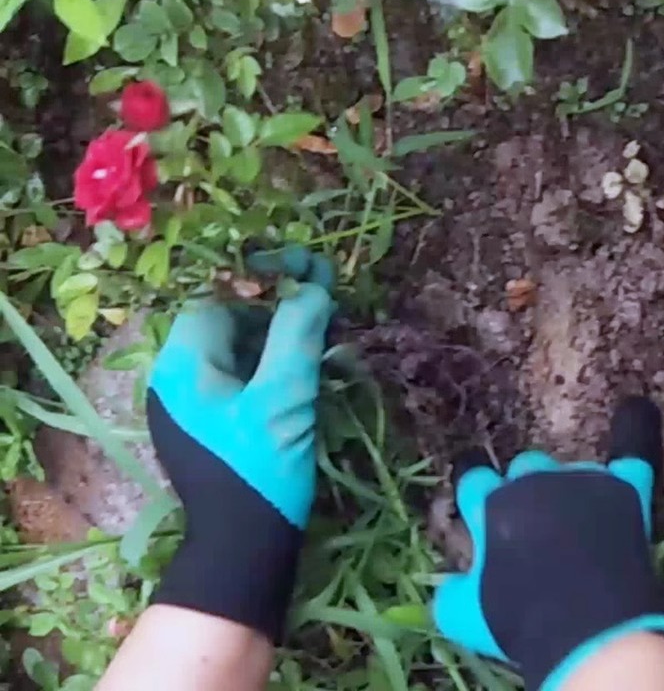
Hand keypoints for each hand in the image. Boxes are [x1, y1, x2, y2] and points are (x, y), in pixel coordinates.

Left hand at [146, 248, 334, 640]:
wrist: (244, 552)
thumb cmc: (260, 472)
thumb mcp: (285, 399)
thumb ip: (298, 334)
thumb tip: (314, 283)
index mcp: (182, 365)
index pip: (218, 300)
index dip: (260, 283)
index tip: (305, 276)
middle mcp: (178, 379)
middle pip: (228, 322)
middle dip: (274, 309)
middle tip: (320, 301)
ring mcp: (193, 405)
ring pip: (237, 351)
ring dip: (278, 338)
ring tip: (322, 331)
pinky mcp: (212, 424)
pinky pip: (241, 380)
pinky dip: (272, 367)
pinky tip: (307, 368)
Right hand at [432, 397, 663, 690]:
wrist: (589, 634)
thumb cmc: (521, 622)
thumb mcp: (468, 616)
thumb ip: (454, 592)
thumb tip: (452, 586)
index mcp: (490, 503)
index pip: (473, 477)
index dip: (476, 485)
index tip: (480, 493)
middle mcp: (530, 481)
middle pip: (524, 466)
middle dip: (527, 489)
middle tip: (537, 530)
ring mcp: (577, 482)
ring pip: (568, 468)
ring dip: (569, 488)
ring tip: (580, 526)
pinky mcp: (621, 491)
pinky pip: (630, 456)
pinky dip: (635, 434)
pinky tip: (638, 411)